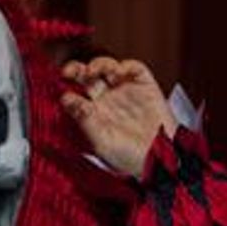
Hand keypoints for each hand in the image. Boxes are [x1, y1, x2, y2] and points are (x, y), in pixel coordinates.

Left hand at [60, 56, 178, 178]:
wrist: (160, 162)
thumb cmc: (130, 158)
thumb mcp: (102, 142)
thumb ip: (86, 120)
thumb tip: (67, 99)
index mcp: (92, 113)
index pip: (74, 96)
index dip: (67, 92)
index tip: (65, 96)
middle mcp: (106, 100)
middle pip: (87, 77)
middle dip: (76, 70)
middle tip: (69, 71)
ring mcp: (125, 91)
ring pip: (108, 68)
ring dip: (100, 64)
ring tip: (95, 70)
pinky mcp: (145, 86)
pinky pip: (135, 69)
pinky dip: (127, 65)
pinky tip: (120, 71)